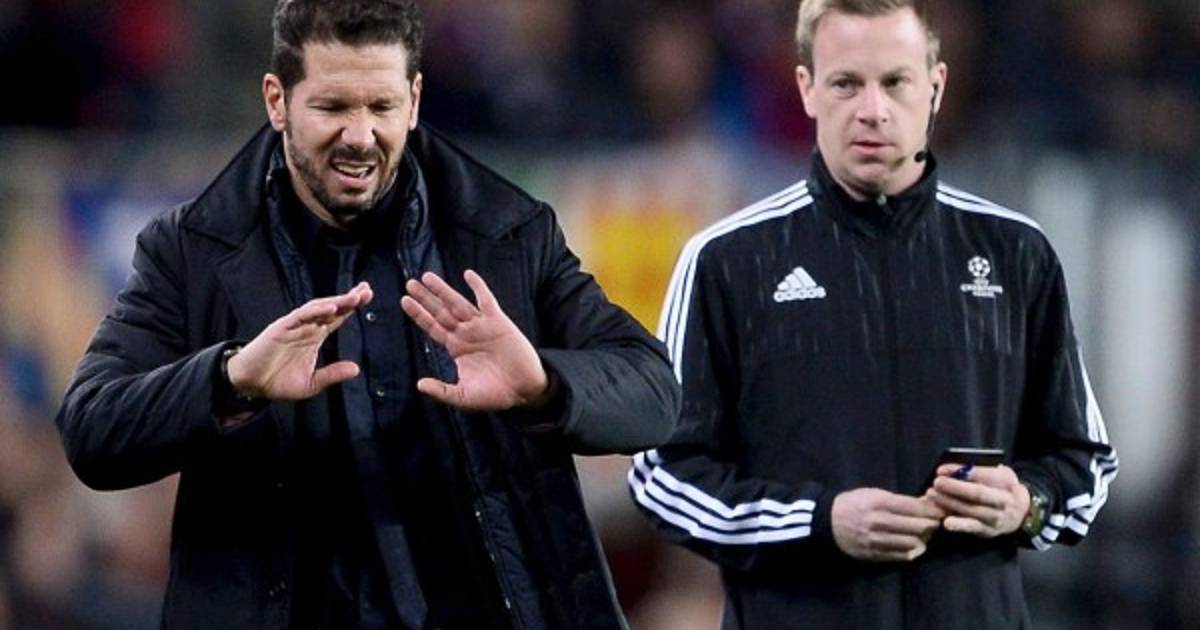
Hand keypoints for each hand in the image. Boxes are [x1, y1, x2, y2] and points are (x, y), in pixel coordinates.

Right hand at [226, 282, 372, 399]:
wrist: (251, 385)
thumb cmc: (278, 381)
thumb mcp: (312, 382)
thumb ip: (332, 374)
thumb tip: (356, 369)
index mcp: (315, 336)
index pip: (337, 317)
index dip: (352, 306)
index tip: (368, 295)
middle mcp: (307, 327)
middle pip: (331, 308)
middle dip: (349, 298)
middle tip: (366, 289)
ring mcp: (294, 326)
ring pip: (317, 308)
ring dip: (336, 301)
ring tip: (354, 296)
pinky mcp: (280, 328)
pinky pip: (300, 316)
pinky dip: (315, 310)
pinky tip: (331, 308)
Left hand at [401, 270, 548, 410]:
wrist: (524, 390)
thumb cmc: (494, 395)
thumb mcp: (463, 396)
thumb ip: (442, 390)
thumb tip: (419, 385)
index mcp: (456, 348)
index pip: (433, 327)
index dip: (419, 314)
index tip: (404, 301)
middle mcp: (466, 334)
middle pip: (441, 311)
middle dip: (426, 298)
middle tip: (410, 283)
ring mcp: (481, 326)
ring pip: (458, 303)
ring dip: (443, 290)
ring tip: (427, 277)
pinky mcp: (499, 322)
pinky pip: (486, 301)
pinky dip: (478, 287)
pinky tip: (468, 274)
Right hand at [831, 488, 944, 561]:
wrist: (827, 521)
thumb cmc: (853, 503)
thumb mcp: (873, 493)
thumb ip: (898, 500)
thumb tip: (925, 504)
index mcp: (879, 502)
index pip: (915, 508)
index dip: (932, 510)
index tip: (940, 511)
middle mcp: (879, 521)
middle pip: (917, 526)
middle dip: (931, 525)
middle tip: (935, 523)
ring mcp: (876, 540)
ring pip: (912, 543)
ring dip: (923, 540)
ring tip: (925, 535)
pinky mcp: (873, 554)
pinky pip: (901, 556)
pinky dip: (912, 551)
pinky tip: (914, 546)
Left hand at [925, 464, 1029, 537]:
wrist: (1021, 512)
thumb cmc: (1001, 488)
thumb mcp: (998, 474)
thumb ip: (980, 470)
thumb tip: (954, 469)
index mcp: (1005, 481)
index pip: (982, 474)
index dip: (960, 471)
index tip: (941, 470)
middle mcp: (1003, 500)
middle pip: (977, 493)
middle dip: (955, 487)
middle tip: (936, 482)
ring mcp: (996, 517)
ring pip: (972, 510)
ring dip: (950, 503)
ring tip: (932, 495)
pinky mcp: (988, 530)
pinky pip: (972, 527)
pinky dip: (959, 525)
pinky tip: (946, 522)